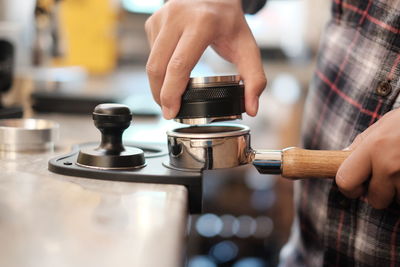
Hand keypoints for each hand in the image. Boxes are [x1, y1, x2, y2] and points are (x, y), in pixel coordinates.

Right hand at [145, 0, 266, 118]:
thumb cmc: (230, 22)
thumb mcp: (248, 47)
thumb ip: (255, 79)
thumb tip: (252, 108)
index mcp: (202, 23)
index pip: (179, 65)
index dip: (171, 93)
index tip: (171, 112)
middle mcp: (177, 17)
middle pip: (158, 67)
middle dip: (160, 95)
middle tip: (169, 111)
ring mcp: (162, 18)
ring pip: (151, 62)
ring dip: (157, 85)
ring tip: (169, 97)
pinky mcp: (153, 21)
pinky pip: (151, 53)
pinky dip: (159, 68)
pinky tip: (171, 72)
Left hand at [336, 109, 399, 208]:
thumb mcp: (385, 125)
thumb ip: (362, 144)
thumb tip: (342, 158)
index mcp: (373, 148)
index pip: (345, 181)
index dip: (349, 188)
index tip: (357, 186)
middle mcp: (389, 165)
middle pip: (375, 200)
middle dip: (381, 193)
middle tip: (391, 176)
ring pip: (398, 202)